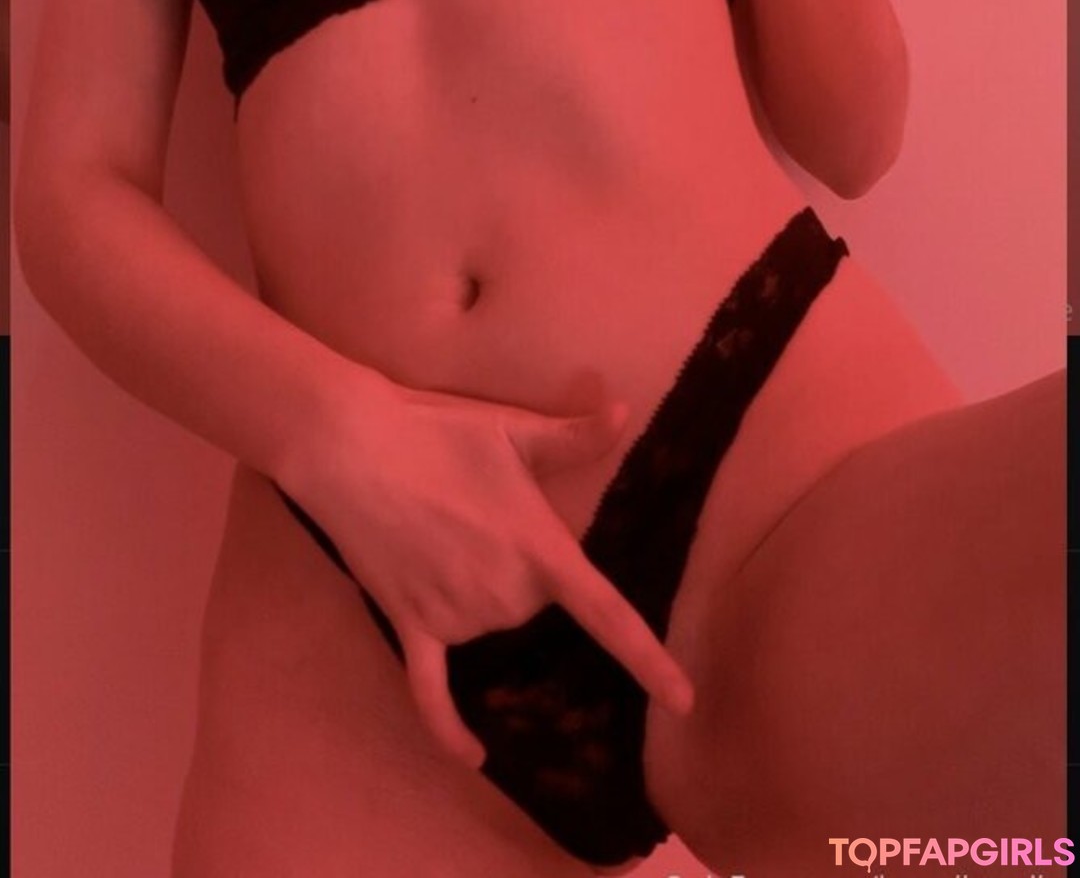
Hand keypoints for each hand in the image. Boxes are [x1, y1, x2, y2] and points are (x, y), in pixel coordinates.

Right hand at [290, 378, 694, 768]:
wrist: (351, 446)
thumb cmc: (438, 431)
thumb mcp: (514, 427)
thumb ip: (575, 434)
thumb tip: (626, 412)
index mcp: (539, 549)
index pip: (608, 615)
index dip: (649, 660)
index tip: (685, 702)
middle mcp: (504, 594)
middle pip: (534, 606)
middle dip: (517, 568)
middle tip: (478, 510)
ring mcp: (454, 615)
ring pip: (490, 627)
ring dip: (478, 596)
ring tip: (443, 529)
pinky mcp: (409, 626)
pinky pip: (432, 693)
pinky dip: (450, 727)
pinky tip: (474, 757)